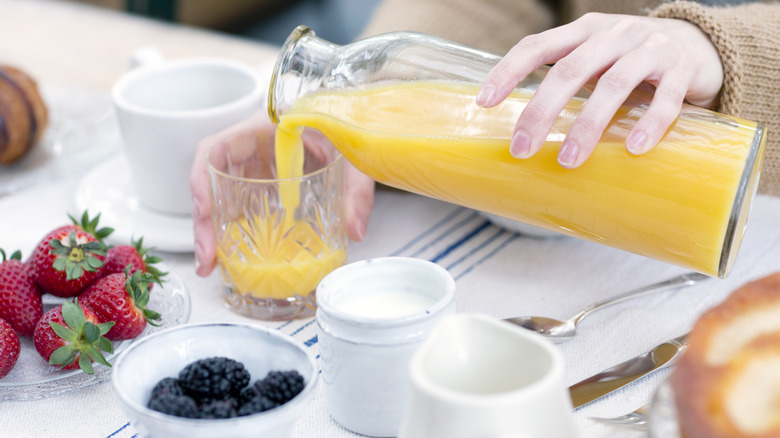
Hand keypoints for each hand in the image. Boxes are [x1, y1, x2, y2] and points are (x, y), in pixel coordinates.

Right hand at [189, 111, 374, 276]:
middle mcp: (253, 147)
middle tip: (207, 257)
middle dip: (204, 220)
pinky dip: (236, 231)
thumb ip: (356, 189)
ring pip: (221, 197)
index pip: (218, 146)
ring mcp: (256, 167)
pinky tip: (236, 256)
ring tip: (212, 265)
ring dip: (214, 230)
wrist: (351, 124)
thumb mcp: (353, 155)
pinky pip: (241, 206)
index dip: (203, 177)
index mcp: (265, 128)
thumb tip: (354, 230)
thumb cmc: (345, 128)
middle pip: (212, 180)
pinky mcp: (265, 185)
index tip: (204, 210)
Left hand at [476, 13, 723, 167]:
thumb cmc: (628, 60)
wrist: (697, 43)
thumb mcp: (593, 59)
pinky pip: (665, 99)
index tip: (484, 102)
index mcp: (583, 31)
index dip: (508, 71)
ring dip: (587, 125)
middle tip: (521, 149)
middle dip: (541, 112)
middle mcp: (613, 34)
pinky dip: (649, 124)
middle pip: (570, 70)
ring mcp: (650, 49)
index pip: (537, 45)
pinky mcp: (683, 69)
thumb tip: (522, 129)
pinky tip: (633, 148)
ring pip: (613, 85)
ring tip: (568, 160)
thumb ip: (563, 80)